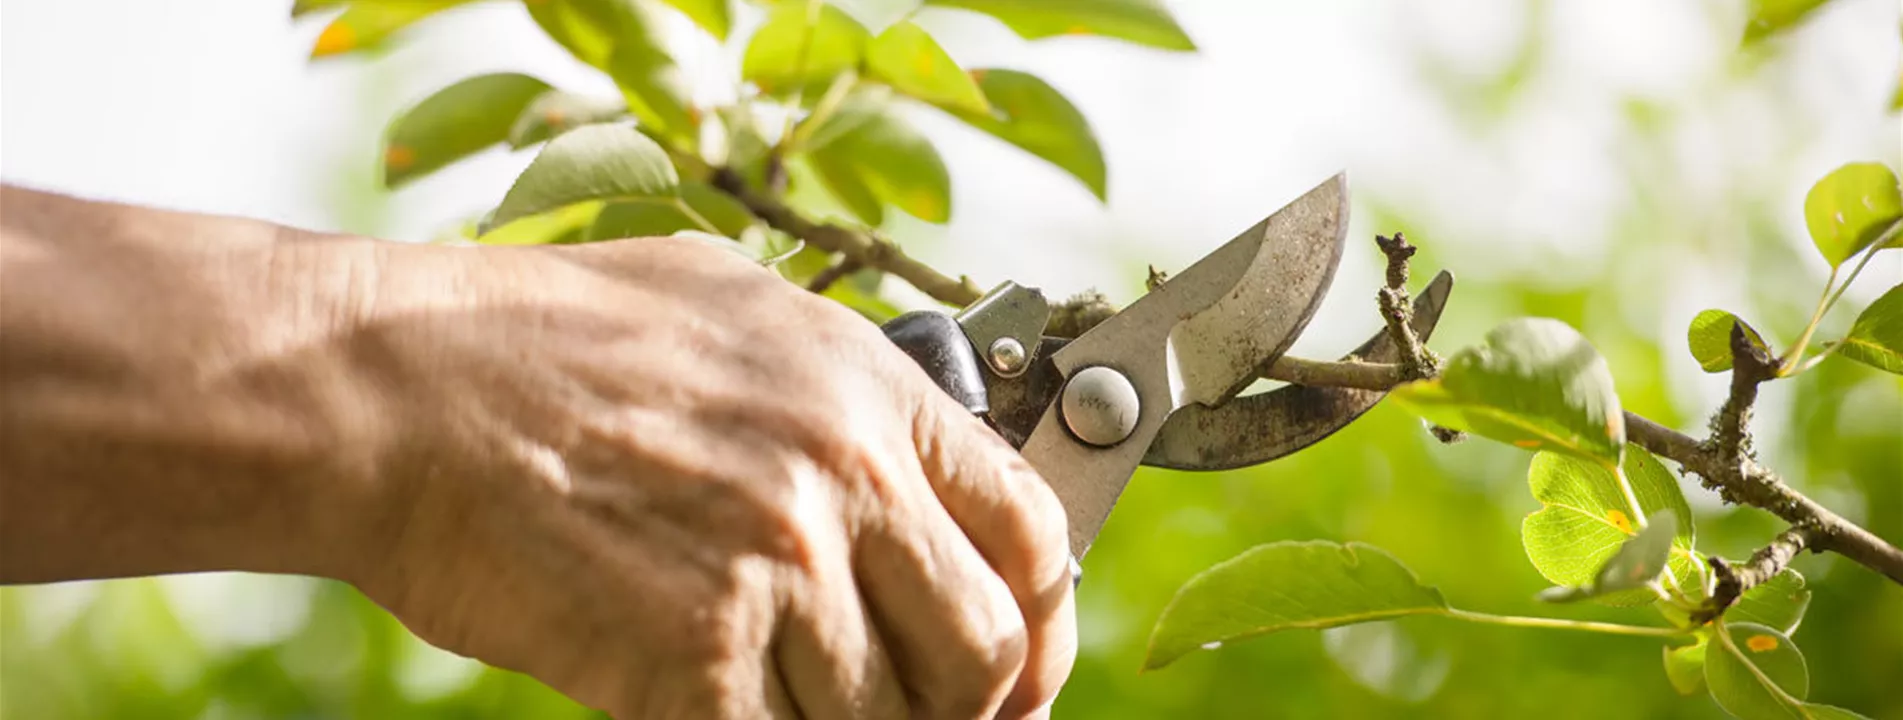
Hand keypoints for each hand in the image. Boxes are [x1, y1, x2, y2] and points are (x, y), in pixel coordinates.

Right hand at [341, 237, 1077, 718]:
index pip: (1032, 532)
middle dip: (966, 707)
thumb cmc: (544, 337)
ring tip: (790, 701)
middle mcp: (843, 477)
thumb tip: (913, 466)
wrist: (401, 389)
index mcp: (868, 389)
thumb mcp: (733, 310)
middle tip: (918, 718)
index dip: (1042, 619)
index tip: (1018, 663)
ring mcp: (773, 572)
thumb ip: (844, 391)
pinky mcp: (691, 662)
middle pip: (984, 650)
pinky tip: (712, 711)